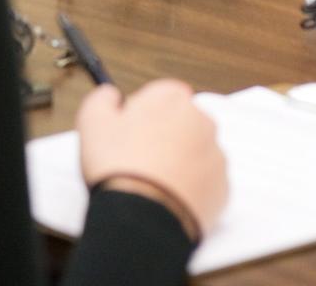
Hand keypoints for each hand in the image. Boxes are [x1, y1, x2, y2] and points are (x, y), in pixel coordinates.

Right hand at [76, 79, 227, 238]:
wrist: (143, 220)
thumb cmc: (120, 169)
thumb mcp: (93, 121)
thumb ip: (103, 97)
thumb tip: (111, 95)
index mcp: (171, 99)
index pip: (161, 94)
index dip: (143, 113)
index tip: (129, 131)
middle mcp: (200, 120)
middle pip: (181, 122)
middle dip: (164, 136)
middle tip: (139, 159)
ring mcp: (214, 155)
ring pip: (195, 152)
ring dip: (179, 162)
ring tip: (152, 183)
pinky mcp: (222, 187)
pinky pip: (205, 182)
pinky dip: (191, 188)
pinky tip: (168, 198)